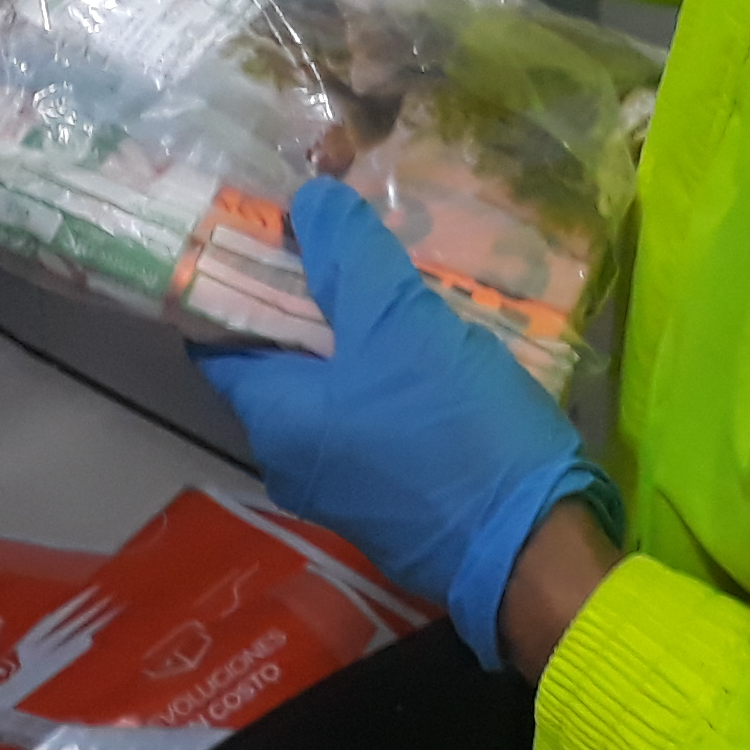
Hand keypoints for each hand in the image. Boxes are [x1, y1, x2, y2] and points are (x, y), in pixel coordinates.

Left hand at [192, 178, 617, 665]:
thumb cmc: (453, 431)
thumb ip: (346, 255)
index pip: (216, 337)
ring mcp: (343, 482)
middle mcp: (291, 457)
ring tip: (396, 275)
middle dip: (308, 295)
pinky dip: (387, 373)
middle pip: (278, 358)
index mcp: (273, 418)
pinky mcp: (391, 494)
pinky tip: (430, 338)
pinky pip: (371, 416)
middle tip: (346, 235)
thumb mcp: (399, 322)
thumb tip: (306, 201)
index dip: (233, 274)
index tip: (267, 224)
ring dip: (357, 333)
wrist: (533, 548)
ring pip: (332, 386)